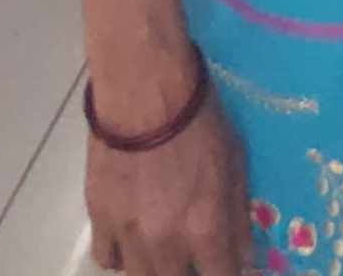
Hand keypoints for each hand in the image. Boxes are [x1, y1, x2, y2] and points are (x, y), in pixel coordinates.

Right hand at [83, 81, 250, 275]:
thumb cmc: (198, 117)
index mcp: (204, 229)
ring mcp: (127, 233)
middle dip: (189, 272)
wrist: (143, 86)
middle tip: (194, 253)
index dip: (226, 274)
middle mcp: (165, 243)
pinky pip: (106, 257)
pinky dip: (120, 254)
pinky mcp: (98, 216)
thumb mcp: (235, 161)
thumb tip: (244, 256)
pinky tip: (131, 237)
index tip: (225, 264)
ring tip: (163, 248)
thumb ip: (238, 216)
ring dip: (155, 268)